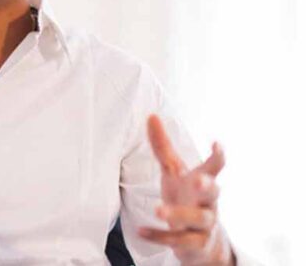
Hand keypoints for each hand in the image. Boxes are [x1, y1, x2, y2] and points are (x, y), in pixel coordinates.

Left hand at [138, 114, 234, 264]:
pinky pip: (177, 241)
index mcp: (203, 181)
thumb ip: (163, 146)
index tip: (217, 144)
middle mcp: (208, 203)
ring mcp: (204, 225)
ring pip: (197, 219)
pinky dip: (159, 236)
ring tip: (158, 210)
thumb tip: (151, 115)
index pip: (215, 168)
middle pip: (214, 194)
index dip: (218, 156)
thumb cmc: (187, 196)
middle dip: (207, 187)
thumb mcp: (174, 171)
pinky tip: (141, 231)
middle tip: (198, 181)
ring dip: (178, 214)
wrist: (202, 241)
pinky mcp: (194, 244)